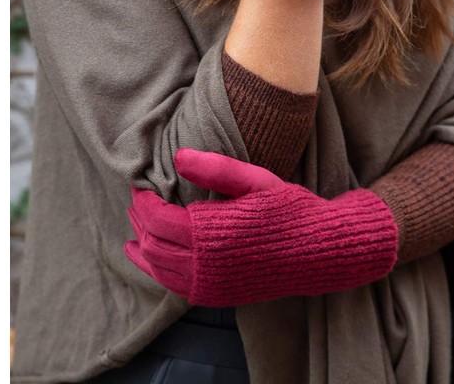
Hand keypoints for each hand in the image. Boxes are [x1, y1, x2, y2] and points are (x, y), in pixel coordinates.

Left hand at [124, 149, 397, 306]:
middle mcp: (206, 265)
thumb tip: (177, 157)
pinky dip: (161, 275)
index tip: (139, 187)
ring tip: (135, 238)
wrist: (319, 251)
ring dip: (144, 253)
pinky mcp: (220, 297)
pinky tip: (159, 265)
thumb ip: (215, 169)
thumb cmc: (289, 210)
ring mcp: (212, 286)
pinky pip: (178, 289)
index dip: (144, 203)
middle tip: (135, 206)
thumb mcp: (255, 180)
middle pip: (154, 246)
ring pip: (161, 273)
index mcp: (211, 233)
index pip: (158, 220)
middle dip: (140, 225)